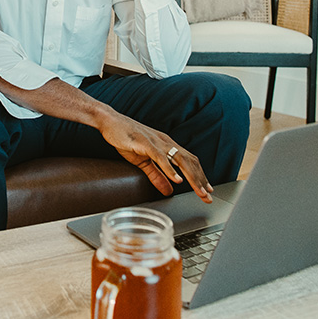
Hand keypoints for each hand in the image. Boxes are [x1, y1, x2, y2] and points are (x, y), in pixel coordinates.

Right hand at [96, 108, 213, 202]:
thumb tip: (169, 190)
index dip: (200, 176)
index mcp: (167, 145)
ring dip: (192, 177)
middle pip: (189, 162)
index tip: (206, 190)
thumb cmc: (125, 138)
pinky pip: (161, 157)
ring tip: (199, 191)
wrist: (110, 122)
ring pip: (180, 160)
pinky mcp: (146, 143)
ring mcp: (157, 142)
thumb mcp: (142, 162)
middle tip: (207, 196)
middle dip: (200, 180)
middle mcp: (166, 142)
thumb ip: (156, 176)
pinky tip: (177, 180)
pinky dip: (171, 169)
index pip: (189, 161)